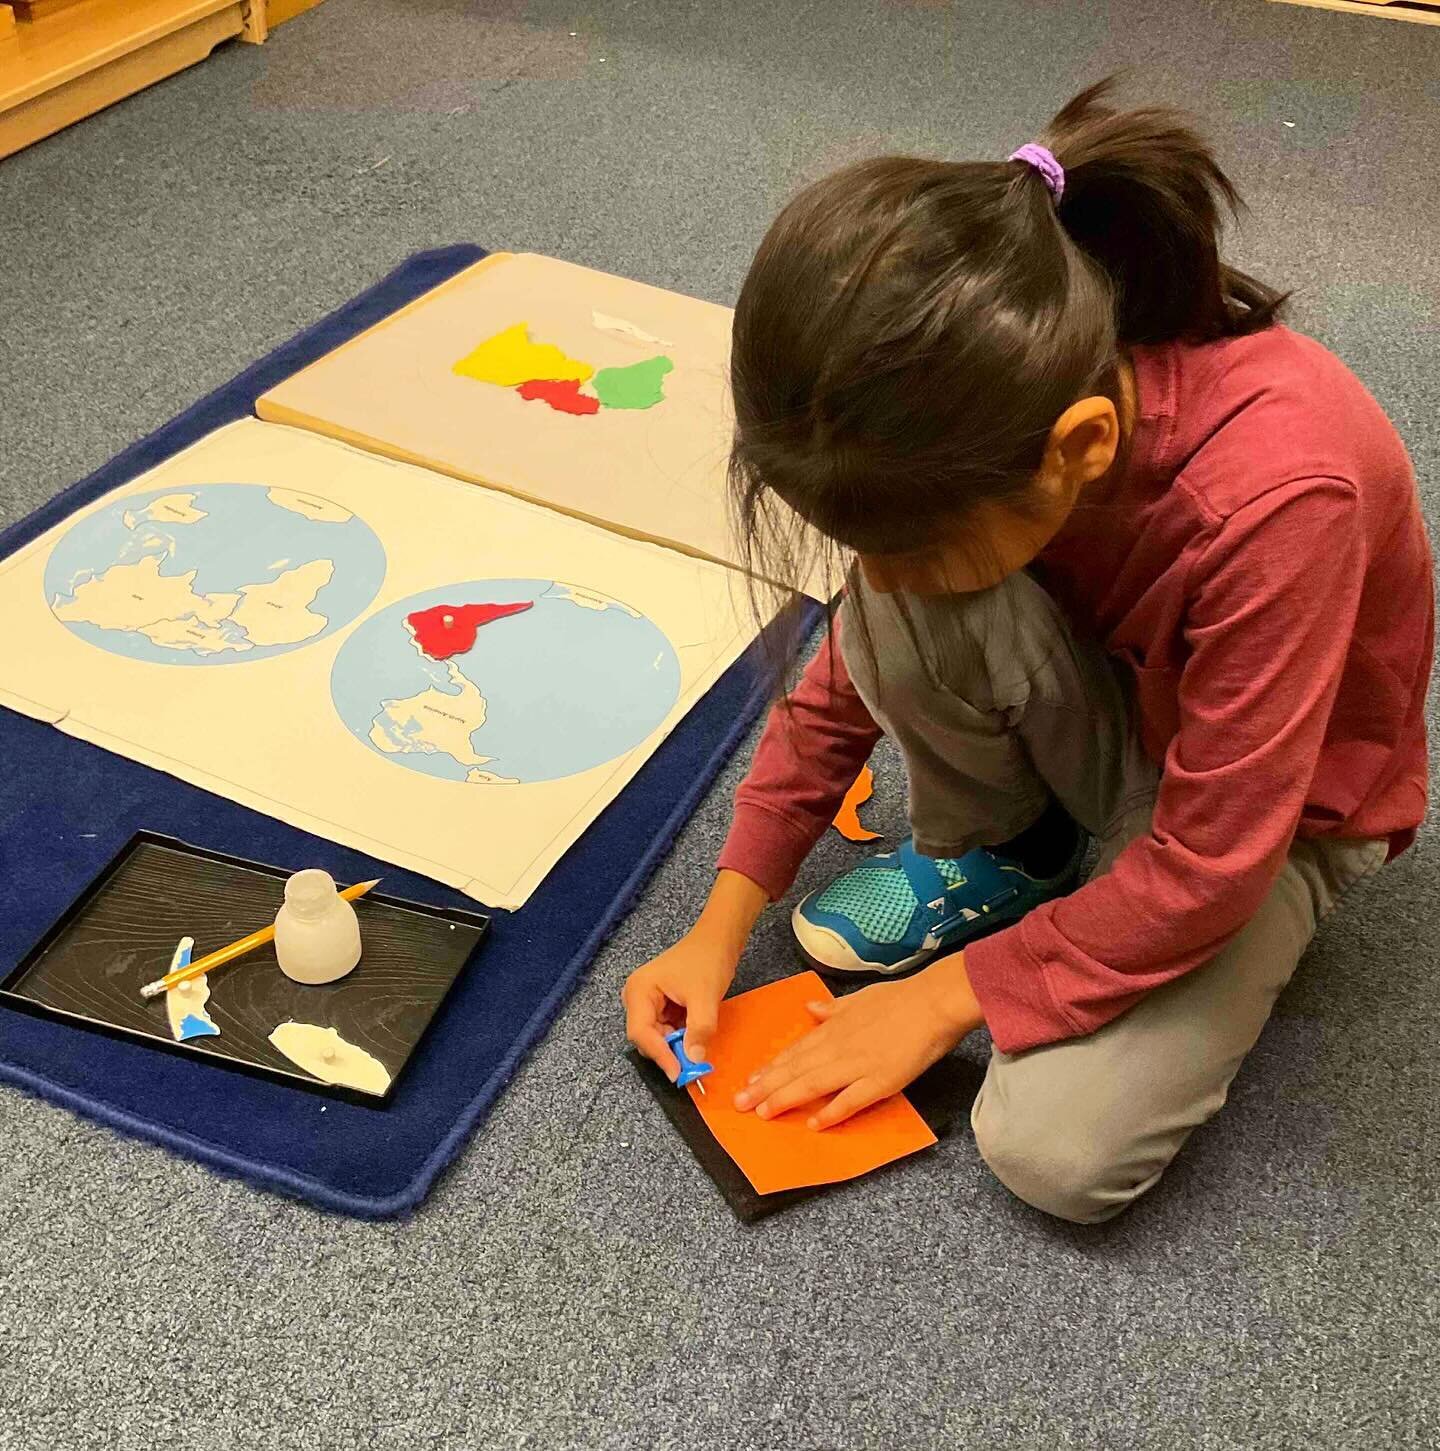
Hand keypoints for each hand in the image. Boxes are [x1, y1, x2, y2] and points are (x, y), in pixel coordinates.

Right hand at [621, 870, 767, 1078]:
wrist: (718, 939)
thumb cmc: (708, 960)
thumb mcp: (705, 997)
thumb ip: (699, 1030)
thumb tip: (695, 1061)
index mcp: (639, 990)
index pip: (641, 1032)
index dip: (660, 1055)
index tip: (679, 1073)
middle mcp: (637, 996)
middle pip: (645, 1037)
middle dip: (667, 1052)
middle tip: (690, 1067)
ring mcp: (647, 1001)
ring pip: (656, 1036)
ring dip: (675, 1046)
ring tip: (695, 1051)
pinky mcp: (660, 1005)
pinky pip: (665, 1030)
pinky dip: (679, 1038)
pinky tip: (694, 1039)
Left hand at [734, 955, 983, 1128]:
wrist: (933, 1002)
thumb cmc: (900, 998)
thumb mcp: (860, 997)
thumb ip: (833, 1008)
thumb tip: (810, 1009)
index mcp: (834, 1028)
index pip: (795, 1052)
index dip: (770, 1068)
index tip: (749, 1081)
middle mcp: (838, 1047)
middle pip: (795, 1070)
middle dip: (765, 1088)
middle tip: (740, 1104)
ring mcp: (858, 1065)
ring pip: (813, 1084)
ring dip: (786, 1098)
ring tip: (763, 1113)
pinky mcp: (880, 1081)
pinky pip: (850, 1100)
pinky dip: (831, 1112)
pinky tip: (814, 1123)